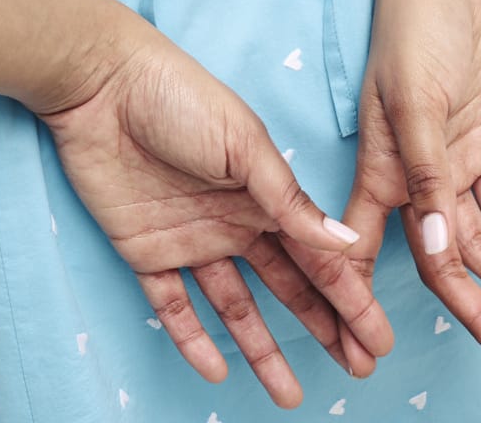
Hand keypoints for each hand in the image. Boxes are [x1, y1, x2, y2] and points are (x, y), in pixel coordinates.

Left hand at [34, 19, 394, 407]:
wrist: (102, 86)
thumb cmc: (180, 98)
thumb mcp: (243, 145)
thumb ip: (289, 201)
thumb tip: (346, 242)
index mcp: (264, 191)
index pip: (317, 254)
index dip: (349, 297)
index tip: (378, 338)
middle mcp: (234, 219)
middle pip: (287, 284)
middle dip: (323, 325)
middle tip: (356, 368)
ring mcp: (191, 238)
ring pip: (235, 306)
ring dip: (263, 348)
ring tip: (290, 393)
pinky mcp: (145, 250)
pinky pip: (172, 305)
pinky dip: (192, 339)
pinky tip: (216, 369)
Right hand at [336, 0, 480, 371]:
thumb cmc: (411, 32)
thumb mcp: (416, 105)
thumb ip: (425, 179)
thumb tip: (435, 253)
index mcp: (380, 171)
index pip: (365, 251)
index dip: (363, 304)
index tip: (369, 355)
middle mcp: (410, 178)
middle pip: (438, 258)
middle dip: (471, 308)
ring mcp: (446, 162)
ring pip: (474, 238)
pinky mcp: (477, 143)